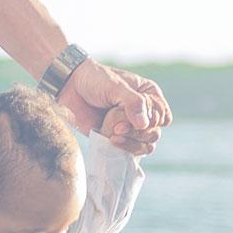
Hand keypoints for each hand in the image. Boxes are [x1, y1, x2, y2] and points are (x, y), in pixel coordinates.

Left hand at [58, 60, 172, 146]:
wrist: (70, 88)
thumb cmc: (94, 80)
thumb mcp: (116, 86)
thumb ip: (132, 103)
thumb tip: (145, 125)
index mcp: (149, 95)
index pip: (161, 115)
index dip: (151, 119)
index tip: (135, 115)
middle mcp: (143, 113)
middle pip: (155, 133)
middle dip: (138, 132)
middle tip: (119, 126)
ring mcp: (131, 127)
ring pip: (146, 145)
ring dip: (132, 142)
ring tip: (114, 134)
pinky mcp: (118, 138)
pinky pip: (131, 151)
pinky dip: (124, 148)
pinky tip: (112, 139)